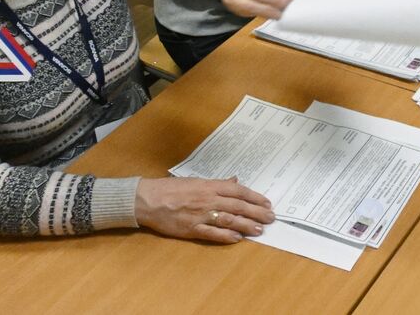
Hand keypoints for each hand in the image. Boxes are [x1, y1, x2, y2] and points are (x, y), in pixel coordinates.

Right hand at [135, 176, 273, 242]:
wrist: (148, 199)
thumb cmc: (172, 188)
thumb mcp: (196, 181)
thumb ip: (217, 183)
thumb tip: (235, 181)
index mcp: (210, 186)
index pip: (238, 191)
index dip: (254, 197)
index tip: (267, 204)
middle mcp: (208, 199)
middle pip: (238, 206)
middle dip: (256, 213)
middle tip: (271, 219)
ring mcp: (200, 214)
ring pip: (229, 220)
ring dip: (246, 225)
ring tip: (259, 230)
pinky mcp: (191, 228)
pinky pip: (212, 233)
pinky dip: (225, 236)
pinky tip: (237, 238)